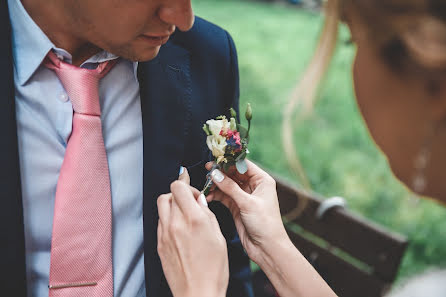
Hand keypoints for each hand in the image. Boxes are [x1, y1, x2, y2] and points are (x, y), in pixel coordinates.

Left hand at [157, 181, 228, 296]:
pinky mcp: (160, 244)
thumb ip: (207, 215)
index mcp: (194, 220)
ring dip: (172, 204)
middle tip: (190, 201)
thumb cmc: (213, 270)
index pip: (178, 187)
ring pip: (161, 206)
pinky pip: (160, 222)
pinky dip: (168, 218)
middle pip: (168, 194)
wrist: (198, 293)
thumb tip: (199, 202)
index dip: (186, 185)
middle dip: (179, 193)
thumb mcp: (219, 237)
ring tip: (183, 213)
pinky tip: (179, 228)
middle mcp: (175, 224)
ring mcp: (165, 234)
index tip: (192, 190)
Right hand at [206, 160, 289, 265]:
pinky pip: (224, 196)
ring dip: (216, 185)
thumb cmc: (265, 224)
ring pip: (227, 185)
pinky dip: (216, 195)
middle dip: (220, 173)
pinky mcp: (237, 206)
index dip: (229, 161)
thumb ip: (230, 188)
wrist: (267, 248)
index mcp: (262, 180)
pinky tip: (208, 196)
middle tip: (207, 171)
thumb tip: (215, 174)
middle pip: (233, 173)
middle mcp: (253, 186)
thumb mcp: (247, 203)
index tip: (216, 159)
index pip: (244, 165)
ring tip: (206, 186)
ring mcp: (244, 196)